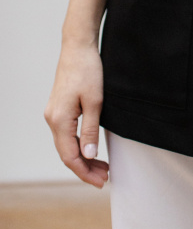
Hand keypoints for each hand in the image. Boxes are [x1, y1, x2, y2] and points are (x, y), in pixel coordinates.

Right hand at [44, 42, 107, 187]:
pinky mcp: (59, 108)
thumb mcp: (95, 101)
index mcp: (59, 120)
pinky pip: (67, 134)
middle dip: (86, 168)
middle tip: (105, 177)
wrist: (78, 46)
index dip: (85, 172)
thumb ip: (91, 129)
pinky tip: (91, 148)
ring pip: (66, 145)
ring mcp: (54, 114)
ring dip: (83, 157)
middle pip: (67, 153)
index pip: (70, 156)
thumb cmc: (88, 70)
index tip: (101, 181)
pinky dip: (79, 144)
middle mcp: (52, 119)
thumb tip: (89, 155)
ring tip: (102, 167)